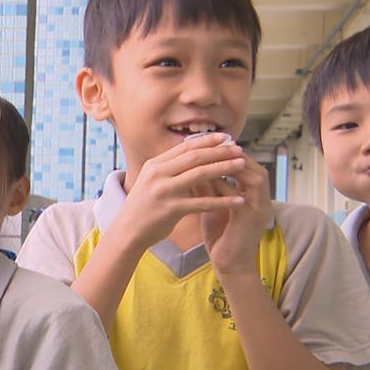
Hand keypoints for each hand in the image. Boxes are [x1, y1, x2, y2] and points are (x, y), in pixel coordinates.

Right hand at [114, 134, 247, 249]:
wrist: (127, 231)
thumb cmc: (143, 207)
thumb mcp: (152, 181)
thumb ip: (170, 168)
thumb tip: (193, 155)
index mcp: (154, 164)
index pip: (185, 147)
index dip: (208, 141)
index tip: (226, 138)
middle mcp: (158, 174)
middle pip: (195, 157)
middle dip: (220, 151)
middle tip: (239, 149)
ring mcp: (164, 191)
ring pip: (200, 175)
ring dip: (224, 168)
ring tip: (242, 165)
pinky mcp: (171, 209)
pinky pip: (203, 203)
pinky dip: (223, 201)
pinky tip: (238, 200)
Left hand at [198, 155, 272, 277]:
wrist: (229, 265)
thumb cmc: (221, 235)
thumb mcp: (213, 204)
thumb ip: (207, 186)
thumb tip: (191, 164)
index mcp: (255, 195)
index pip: (247, 166)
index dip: (229, 154)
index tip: (208, 145)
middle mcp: (262, 199)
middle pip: (255, 167)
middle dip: (233, 156)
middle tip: (211, 148)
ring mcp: (260, 208)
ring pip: (254, 178)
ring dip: (232, 168)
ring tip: (210, 160)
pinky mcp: (251, 220)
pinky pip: (241, 196)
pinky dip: (226, 186)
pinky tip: (208, 180)